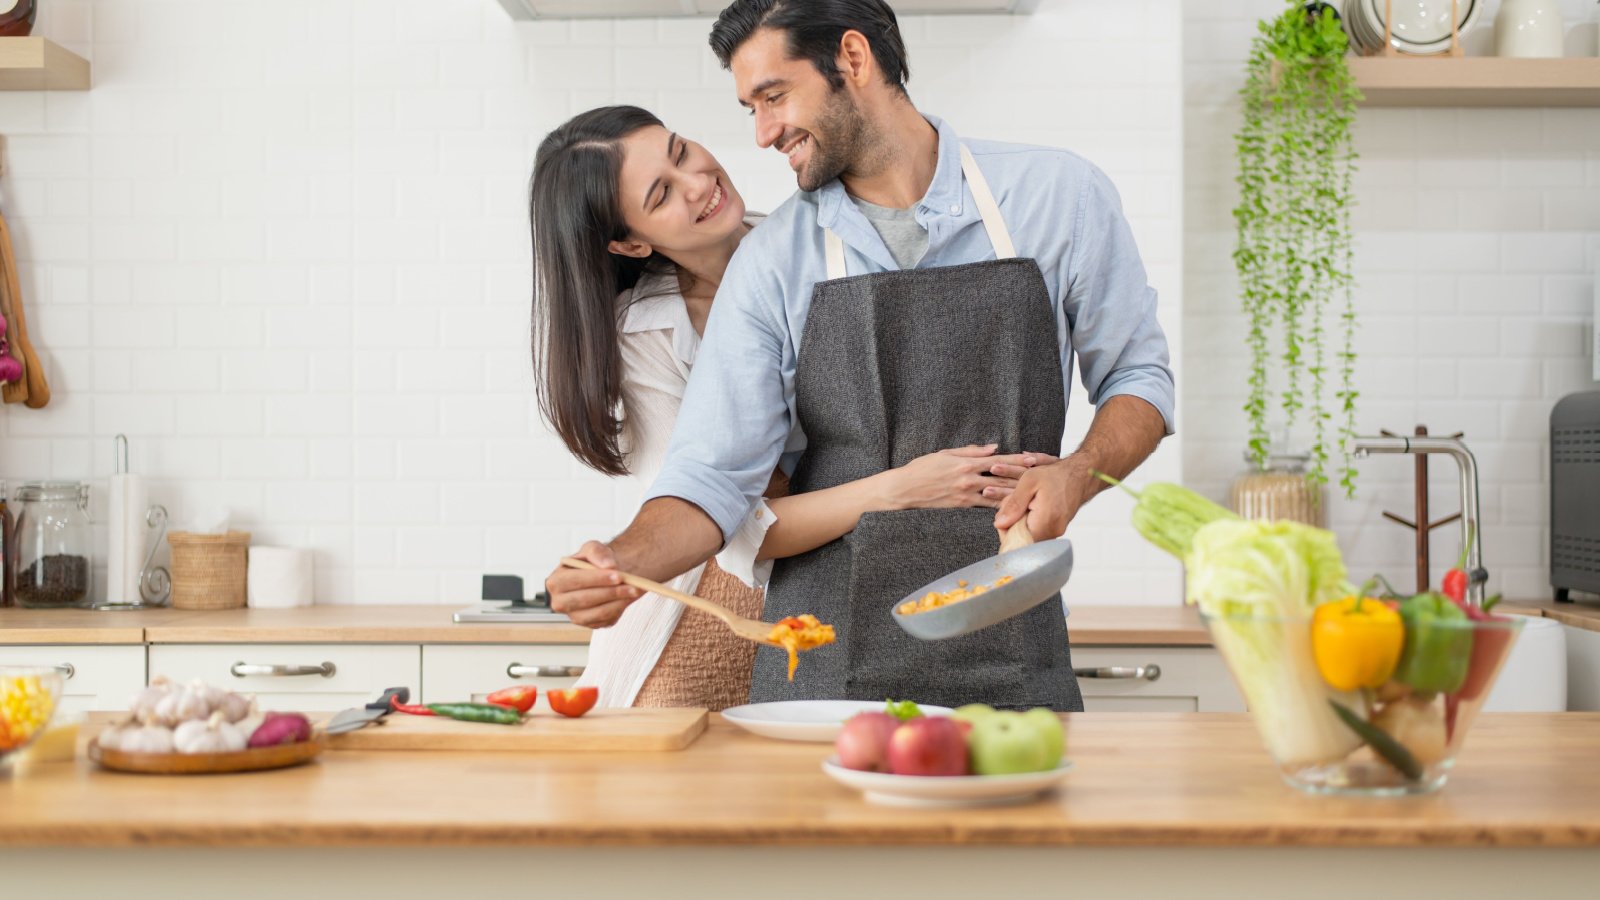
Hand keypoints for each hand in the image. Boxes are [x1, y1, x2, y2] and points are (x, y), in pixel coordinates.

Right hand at [544, 541, 644, 628]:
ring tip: (636, 590)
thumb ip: (598, 552)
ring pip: (598, 612)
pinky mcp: (590, 624)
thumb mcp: (593, 548)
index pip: (574, 581)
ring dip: (620, 601)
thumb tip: (609, 565)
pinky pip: (606, 620)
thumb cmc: (594, 562)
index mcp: (555, 581)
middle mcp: (560, 602)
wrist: (604, 576)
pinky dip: (620, 609)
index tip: (617, 575)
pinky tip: (628, 598)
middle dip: (611, 592)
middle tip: (633, 585)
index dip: (596, 578)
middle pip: (585, 599)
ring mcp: (574, 616)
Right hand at [883, 444, 1046, 509]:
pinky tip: (1012, 507)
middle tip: (1041, 475)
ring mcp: (965, 494)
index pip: (997, 460)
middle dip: (1022, 476)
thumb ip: (970, 451)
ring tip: (1033, 492)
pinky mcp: (961, 506)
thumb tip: (993, 448)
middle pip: (1002, 477)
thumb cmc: (921, 469)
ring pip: (996, 494)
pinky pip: (984, 506)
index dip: (1017, 460)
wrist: (903, 490)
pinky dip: (999, 506)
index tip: (1033, 458)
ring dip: (1015, 492)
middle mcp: (968, 479)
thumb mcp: (945, 453)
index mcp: (965, 463)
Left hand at [993, 457, 1090, 540]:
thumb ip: (1014, 505)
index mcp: (1046, 521)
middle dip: (1012, 522)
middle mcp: (1053, 531)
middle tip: (1015, 503)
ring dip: (1020, 520)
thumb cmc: (1057, 475)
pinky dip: (1028, 520)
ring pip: (1028, 534)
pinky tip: (1030, 507)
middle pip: (1021, 538)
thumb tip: (1000, 524)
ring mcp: (1056, 532)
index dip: (1005, 527)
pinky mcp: (1056, 529)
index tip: (1005, 512)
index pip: (1016, 538)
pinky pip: (1036, 530)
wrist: (1080, 475)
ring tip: (1025, 503)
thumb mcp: (1029, 482)